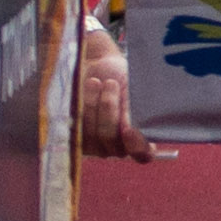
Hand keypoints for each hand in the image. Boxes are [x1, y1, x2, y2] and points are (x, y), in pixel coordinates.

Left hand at [75, 22, 158, 161]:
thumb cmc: (121, 77)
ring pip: (94, 135)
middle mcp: (119, 147)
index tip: (129, 130)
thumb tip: (127, 129)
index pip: (143, 154)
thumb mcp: (133, 88)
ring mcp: (97, 145)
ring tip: (97, 82)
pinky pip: (79, 127)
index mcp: (141, 137)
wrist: (99, 66)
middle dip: (110, 111)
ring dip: (95, 105)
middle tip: (111, 83)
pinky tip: (89, 87)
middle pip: (113, 142)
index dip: (137, 147)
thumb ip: (133, 109)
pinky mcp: (77, 137)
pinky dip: (84, 105)